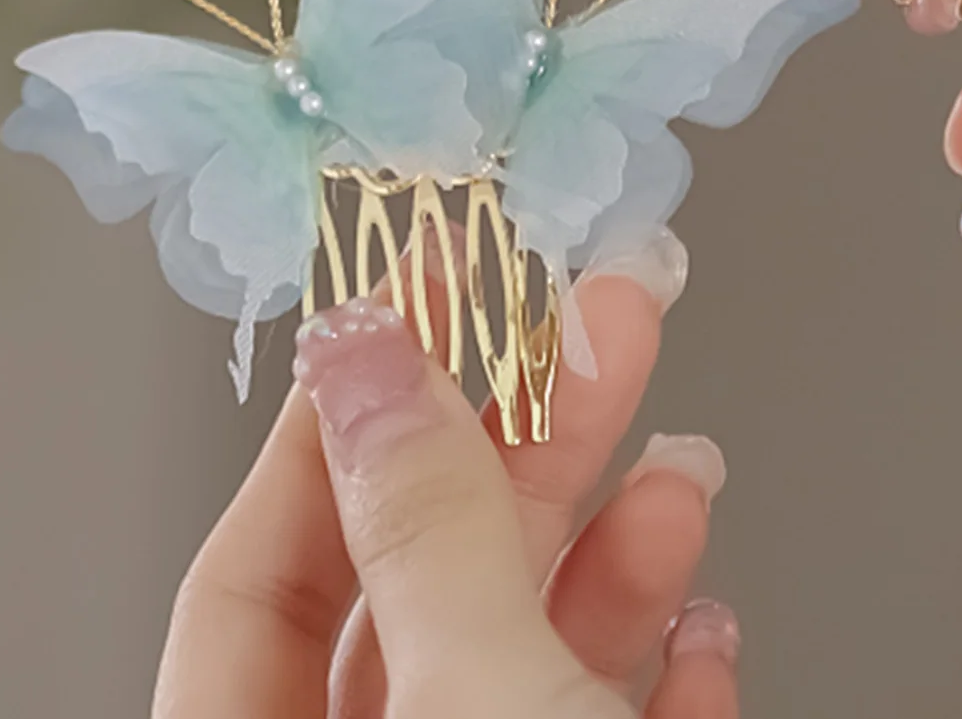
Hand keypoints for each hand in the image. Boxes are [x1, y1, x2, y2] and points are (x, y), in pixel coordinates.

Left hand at [153, 236, 738, 718]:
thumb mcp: (475, 692)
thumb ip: (427, 526)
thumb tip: (368, 352)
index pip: (259, 565)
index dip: (348, 409)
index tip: (434, 283)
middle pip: (420, 581)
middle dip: (529, 446)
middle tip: (602, 322)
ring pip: (523, 650)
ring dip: (617, 551)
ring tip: (679, 465)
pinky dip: (663, 669)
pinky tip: (702, 621)